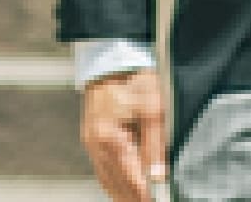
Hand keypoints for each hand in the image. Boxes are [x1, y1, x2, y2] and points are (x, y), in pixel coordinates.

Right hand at [78, 67, 168, 201]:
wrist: (111, 62)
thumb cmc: (134, 80)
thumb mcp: (153, 108)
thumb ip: (155, 144)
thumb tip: (158, 174)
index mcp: (111, 138)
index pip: (131, 177)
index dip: (144, 193)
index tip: (155, 200)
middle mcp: (97, 145)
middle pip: (116, 182)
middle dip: (132, 197)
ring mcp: (92, 144)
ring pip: (106, 178)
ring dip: (121, 193)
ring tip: (138, 201)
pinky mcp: (92, 140)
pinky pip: (101, 168)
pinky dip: (111, 182)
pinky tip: (120, 189)